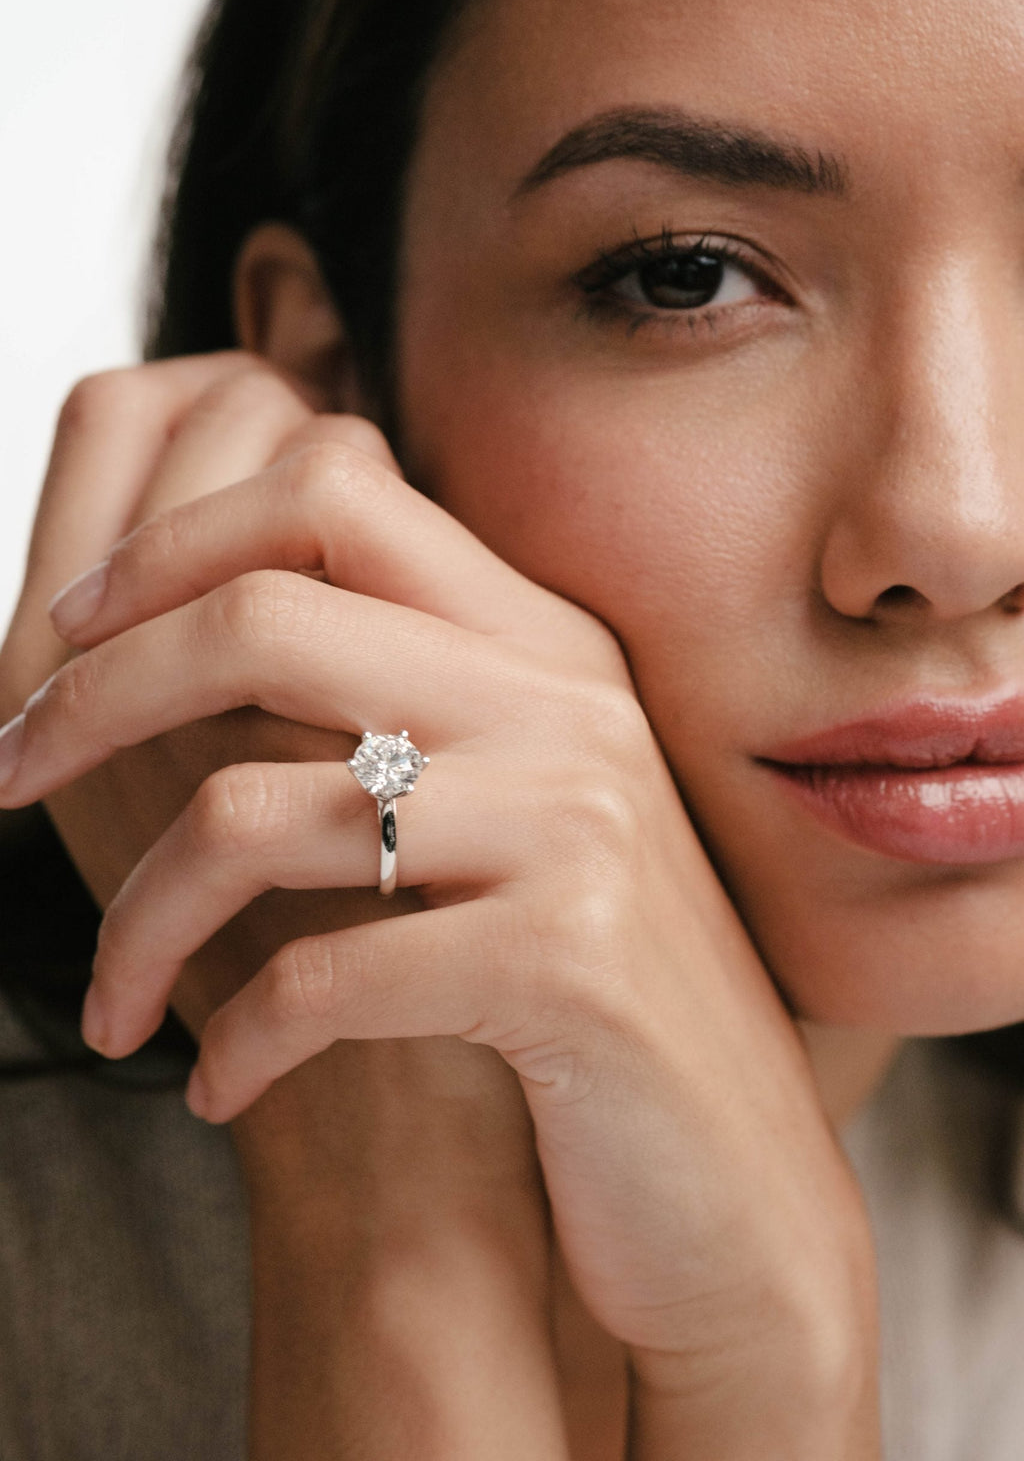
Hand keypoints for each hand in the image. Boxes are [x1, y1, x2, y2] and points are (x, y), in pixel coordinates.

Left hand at [0, 403, 878, 1450]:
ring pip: (256, 810)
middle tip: (7, 776)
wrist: (730, 1180)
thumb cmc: (580, 997)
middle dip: (91, 698)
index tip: (71, 634)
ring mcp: (576, 826)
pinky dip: (235, 1041)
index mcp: (544, 644)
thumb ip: (402, 702)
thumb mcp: (508, 814)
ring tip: (113, 1002)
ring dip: (138, 919)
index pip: (331, 490)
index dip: (171, 542)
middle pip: (261, 618)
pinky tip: (220, 1088)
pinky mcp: (568, 964)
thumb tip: (199, 630)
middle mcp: (566, 707)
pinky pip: (320, 974)